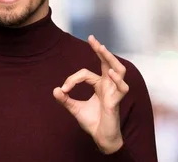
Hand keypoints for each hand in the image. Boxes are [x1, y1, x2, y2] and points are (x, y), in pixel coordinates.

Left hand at [53, 35, 128, 153]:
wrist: (100, 138)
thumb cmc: (92, 122)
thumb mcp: (74, 109)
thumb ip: (65, 99)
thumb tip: (55, 89)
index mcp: (99, 85)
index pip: (86, 73)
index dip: (72, 79)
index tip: (63, 89)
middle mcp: (108, 86)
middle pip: (108, 63)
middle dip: (100, 50)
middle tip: (92, 38)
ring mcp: (114, 92)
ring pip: (119, 71)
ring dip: (110, 59)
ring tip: (102, 49)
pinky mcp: (116, 102)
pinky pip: (122, 88)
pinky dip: (117, 80)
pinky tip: (110, 73)